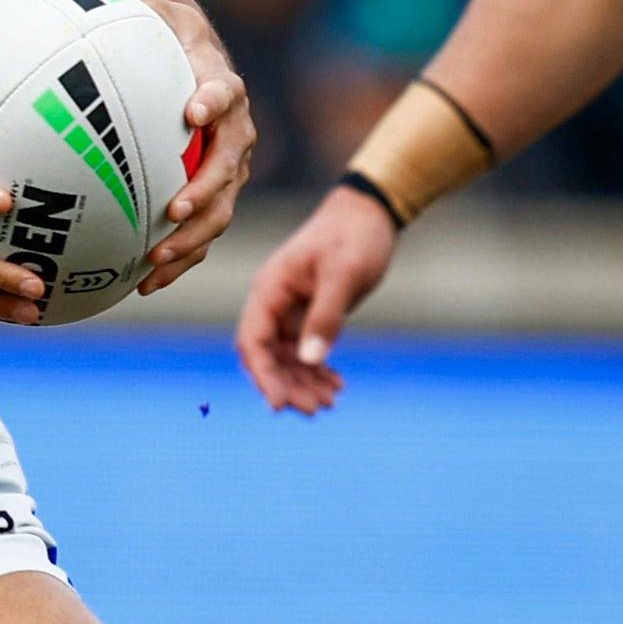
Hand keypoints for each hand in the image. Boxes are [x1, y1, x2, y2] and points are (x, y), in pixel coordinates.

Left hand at [128, 0, 254, 291]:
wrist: (183, 56)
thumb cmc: (155, 31)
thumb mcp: (147, 9)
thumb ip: (133, 8)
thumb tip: (87, 3)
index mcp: (219, 85)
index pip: (224, 91)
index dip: (213, 102)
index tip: (193, 113)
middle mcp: (233, 130)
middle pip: (229, 165)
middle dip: (204, 192)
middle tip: (172, 211)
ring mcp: (227, 167)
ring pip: (220, 209)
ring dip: (192, 237)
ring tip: (157, 260)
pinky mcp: (211, 194)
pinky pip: (200, 231)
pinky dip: (178, 259)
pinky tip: (144, 283)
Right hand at [235, 188, 395, 414]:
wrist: (370, 213)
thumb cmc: (353, 236)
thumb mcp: (343, 275)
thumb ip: (325, 316)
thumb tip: (309, 360)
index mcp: (269, 289)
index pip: (252, 341)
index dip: (262, 375)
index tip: (279, 405)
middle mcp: (273, 303)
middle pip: (267, 356)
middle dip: (287, 385)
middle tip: (317, 410)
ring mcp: (290, 310)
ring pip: (286, 358)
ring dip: (303, 383)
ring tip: (330, 402)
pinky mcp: (309, 314)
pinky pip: (304, 350)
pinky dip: (317, 370)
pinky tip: (336, 384)